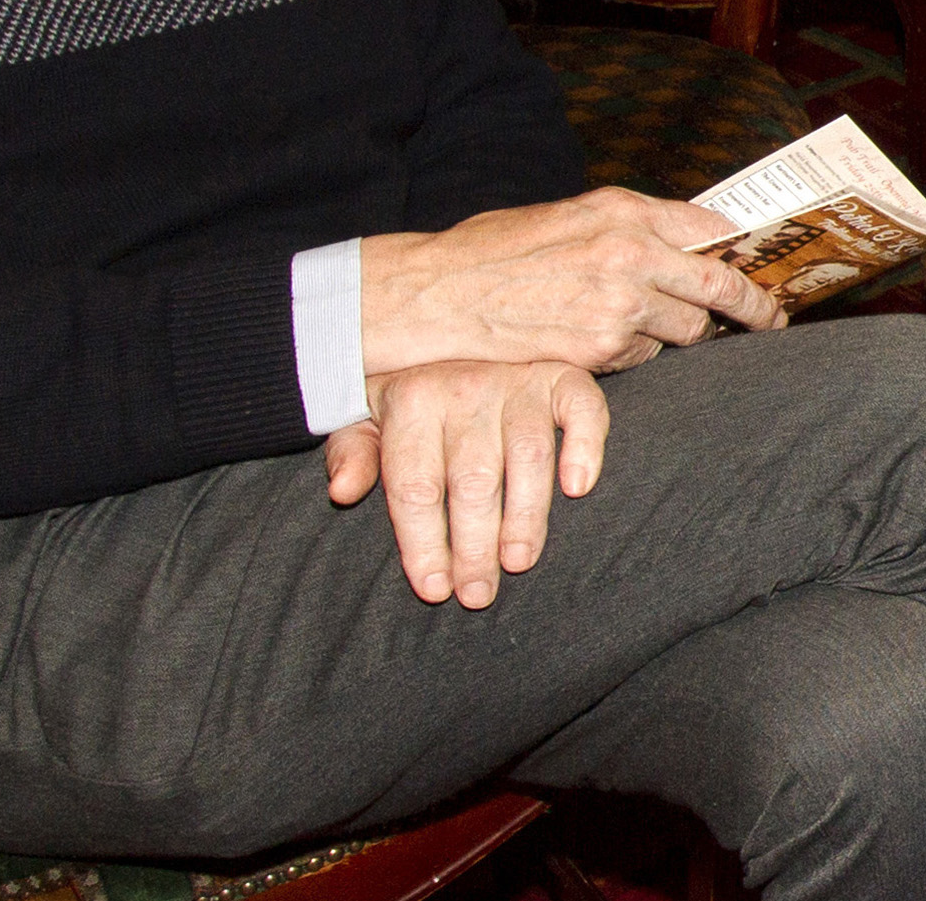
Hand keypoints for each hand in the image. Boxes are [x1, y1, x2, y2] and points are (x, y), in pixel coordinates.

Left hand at [326, 360, 608, 606]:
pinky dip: (584, 446)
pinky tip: (577, 487)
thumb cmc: (412, 396)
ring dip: (525, 515)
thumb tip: (340, 490)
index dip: (422, 542)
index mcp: (410, 399)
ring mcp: (515, 380)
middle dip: (474, 545)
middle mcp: (463, 385)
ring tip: (517, 562)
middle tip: (478, 593)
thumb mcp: (366, 417)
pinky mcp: (559, 376)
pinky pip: (581, 409)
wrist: (453, 331)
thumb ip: (353, 453)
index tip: (434, 590)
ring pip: (527, 455)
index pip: (414, 484)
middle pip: (471, 479)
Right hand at [361, 186, 783, 376]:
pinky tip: (595, 342)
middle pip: (720, 286)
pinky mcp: (605, 350)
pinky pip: (644, 359)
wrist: (441, 295)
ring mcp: (621, 304)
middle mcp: (631, 251)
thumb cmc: (491, 252)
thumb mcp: (563, 216)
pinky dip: (633, 355)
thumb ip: (622, 226)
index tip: (763, 268)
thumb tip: (680, 240)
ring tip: (638, 326)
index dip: (743, 251)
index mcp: (621, 209)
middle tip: (769, 320)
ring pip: (686, 330)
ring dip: (676, 333)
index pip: (710, 227)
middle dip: (752, 308)